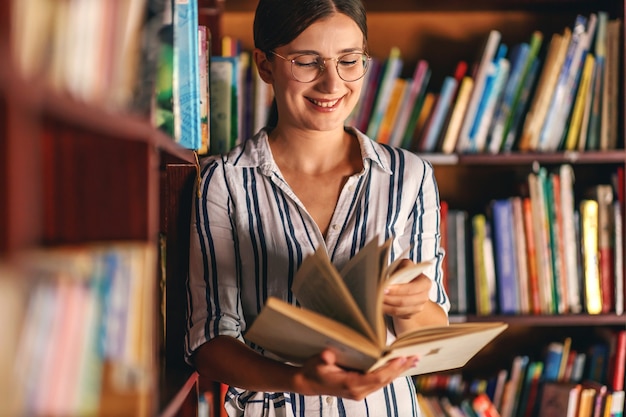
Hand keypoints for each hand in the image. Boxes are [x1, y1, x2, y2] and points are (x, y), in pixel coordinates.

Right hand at [293, 349, 417, 399]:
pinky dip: (391, 373)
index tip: (401, 358)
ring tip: (413, 360)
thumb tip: (326, 355)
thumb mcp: (316, 362)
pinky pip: (380, 381)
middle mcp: (358, 391)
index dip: (390, 368)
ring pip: (384, 382)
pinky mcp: (361, 389)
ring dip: (399, 371)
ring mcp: (361, 392)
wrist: (308, 384)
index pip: (375, 377)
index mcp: (350, 384)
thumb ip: (324, 359)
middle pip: (384, 380)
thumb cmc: (313, 371)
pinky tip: (399, 366)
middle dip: (400, 368)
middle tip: (415, 357)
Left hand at [383, 259, 432, 319]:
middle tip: (377, 295)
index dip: (397, 290)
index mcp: (425, 283)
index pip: (411, 289)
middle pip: (405, 301)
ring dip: (386, 306)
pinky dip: (387, 311)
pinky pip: (397, 315)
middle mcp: (424, 296)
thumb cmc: (402, 272)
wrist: (405, 283)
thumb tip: (392, 278)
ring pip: (399, 310)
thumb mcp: (403, 265)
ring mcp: (418, 307)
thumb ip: (400, 268)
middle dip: (389, 299)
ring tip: (375, 301)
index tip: (384, 288)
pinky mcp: (410, 314)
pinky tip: (380, 305)